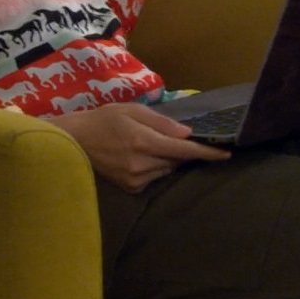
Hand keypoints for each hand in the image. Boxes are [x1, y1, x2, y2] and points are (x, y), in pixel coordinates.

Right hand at [48, 100, 228, 192]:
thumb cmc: (104, 119)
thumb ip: (162, 122)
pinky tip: (140, 157)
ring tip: (151, 144)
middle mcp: (141, 164)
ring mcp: (135, 179)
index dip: (206, 153)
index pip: (183, 150)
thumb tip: (187, 134)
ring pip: (167, 170)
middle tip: (175, 138)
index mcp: (143, 141)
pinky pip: (155, 177)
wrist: (74, 141)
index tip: (225, 154)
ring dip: (168, 159)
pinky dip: (156, 167)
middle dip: (182, 151)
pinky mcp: (130, 188)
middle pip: (177, 161)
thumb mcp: (133, 110)